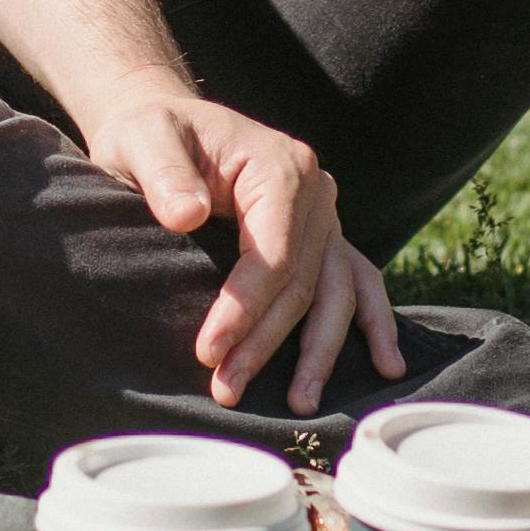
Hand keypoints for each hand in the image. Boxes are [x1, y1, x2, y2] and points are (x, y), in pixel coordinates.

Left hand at [82, 81, 399, 414]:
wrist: (166, 128)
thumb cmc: (152, 134)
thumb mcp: (142, 140)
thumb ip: (164, 174)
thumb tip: (188, 213)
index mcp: (281, 166)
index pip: (274, 253)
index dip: (245, 307)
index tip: (209, 351)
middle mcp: (315, 191)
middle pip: (303, 282)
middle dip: (266, 341)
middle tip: (227, 389)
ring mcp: (324, 216)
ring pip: (335, 292)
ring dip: (319, 351)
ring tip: (300, 402)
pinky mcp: (321, 237)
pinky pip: (356, 281)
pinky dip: (373, 324)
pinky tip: (386, 364)